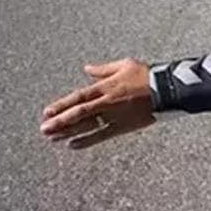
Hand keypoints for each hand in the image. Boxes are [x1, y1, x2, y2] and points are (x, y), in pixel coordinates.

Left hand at [40, 58, 155, 148]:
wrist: (166, 90)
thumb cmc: (146, 75)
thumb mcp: (124, 65)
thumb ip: (103, 69)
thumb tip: (87, 69)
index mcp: (105, 87)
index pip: (78, 97)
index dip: (61, 105)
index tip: (47, 112)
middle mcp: (106, 102)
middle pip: (78, 113)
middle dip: (59, 121)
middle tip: (43, 129)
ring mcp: (114, 116)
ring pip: (86, 126)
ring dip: (67, 132)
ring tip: (52, 138)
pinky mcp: (123, 126)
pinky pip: (101, 135)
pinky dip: (86, 140)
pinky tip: (72, 145)